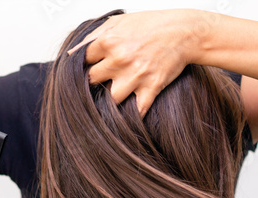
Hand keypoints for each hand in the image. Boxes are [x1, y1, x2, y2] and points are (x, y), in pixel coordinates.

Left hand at [68, 9, 207, 116]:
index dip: (82, 67)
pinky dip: (133, 116)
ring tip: (113, 97)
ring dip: (111, 100)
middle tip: (98, 84)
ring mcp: (135, 75)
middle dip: (94, 82)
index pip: (82, 61)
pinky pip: (138, 111)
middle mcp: (120, 59)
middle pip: (92, 81)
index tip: (86, 70)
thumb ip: (92, 36)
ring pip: (111, 99)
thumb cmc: (152, 25)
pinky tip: (129, 116)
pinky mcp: (151, 87)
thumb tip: (71, 53)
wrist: (185, 31)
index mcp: (109, 41)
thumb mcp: (118, 21)